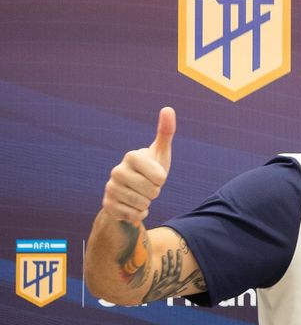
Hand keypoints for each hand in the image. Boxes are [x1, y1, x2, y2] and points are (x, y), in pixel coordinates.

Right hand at [101, 107, 174, 223]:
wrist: (132, 193)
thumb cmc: (150, 170)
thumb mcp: (160, 153)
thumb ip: (165, 132)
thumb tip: (168, 108)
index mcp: (131, 156)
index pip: (159, 176)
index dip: (162, 178)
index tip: (156, 175)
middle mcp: (117, 171)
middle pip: (152, 191)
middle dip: (155, 192)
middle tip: (148, 186)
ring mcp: (110, 188)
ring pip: (142, 204)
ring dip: (147, 203)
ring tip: (141, 195)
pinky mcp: (108, 205)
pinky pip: (134, 215)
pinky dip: (139, 214)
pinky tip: (133, 206)